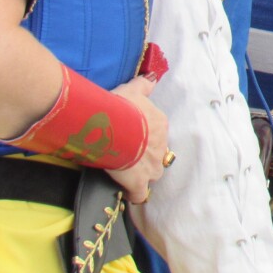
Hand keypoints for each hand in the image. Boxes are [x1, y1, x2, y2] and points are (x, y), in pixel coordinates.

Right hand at [106, 73, 168, 203]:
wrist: (111, 127)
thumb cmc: (121, 106)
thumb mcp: (132, 90)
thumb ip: (143, 85)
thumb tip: (152, 78)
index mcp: (159, 124)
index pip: (157, 134)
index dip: (145, 138)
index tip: (133, 139)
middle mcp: (160, 146)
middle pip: (157, 154)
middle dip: (147, 157)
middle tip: (129, 155)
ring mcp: (151, 165)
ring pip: (153, 174)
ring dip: (144, 175)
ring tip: (128, 173)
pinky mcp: (138, 181)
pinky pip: (140, 194)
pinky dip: (135, 195)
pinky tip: (127, 193)